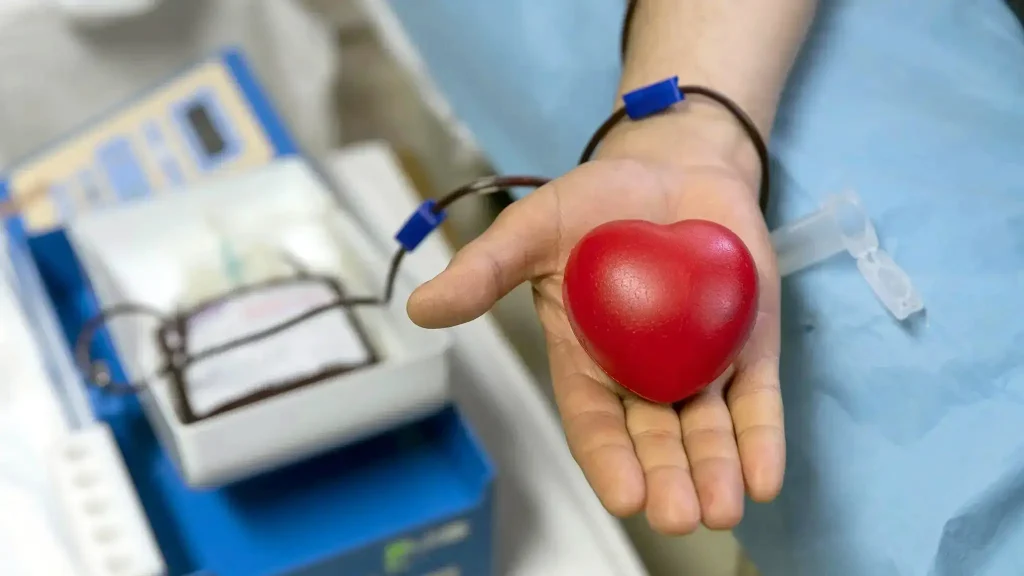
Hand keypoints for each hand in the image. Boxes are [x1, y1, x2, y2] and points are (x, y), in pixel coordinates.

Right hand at [406, 114, 783, 534]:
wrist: (672, 164)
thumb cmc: (596, 200)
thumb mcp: (533, 230)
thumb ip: (486, 271)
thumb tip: (419, 308)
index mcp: (587, 360)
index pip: (595, 422)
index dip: (609, 460)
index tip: (624, 496)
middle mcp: (644, 374)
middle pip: (655, 439)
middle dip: (667, 479)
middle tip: (678, 515)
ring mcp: (700, 362)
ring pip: (708, 429)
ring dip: (716, 471)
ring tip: (721, 509)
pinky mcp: (748, 345)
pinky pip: (757, 397)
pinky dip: (762, 437)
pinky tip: (766, 478)